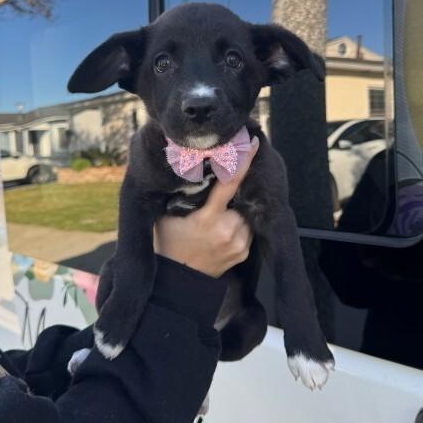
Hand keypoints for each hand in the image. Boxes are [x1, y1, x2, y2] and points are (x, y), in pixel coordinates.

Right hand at [154, 137, 259, 277]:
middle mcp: (227, 230)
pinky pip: (247, 229)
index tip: (253, 144)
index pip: (229, 184)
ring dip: (237, 209)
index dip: (243, 162)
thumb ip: (184, 192)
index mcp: (207, 218)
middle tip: (221, 193)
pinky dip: (238, 224)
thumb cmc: (169, 241)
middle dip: (234, 193)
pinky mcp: (244, 252)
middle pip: (239, 198)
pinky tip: (223, 229)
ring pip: (245, 213)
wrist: (179, 279)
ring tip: (219, 216)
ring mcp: (238, 243)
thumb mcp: (169, 213)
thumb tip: (191, 163)